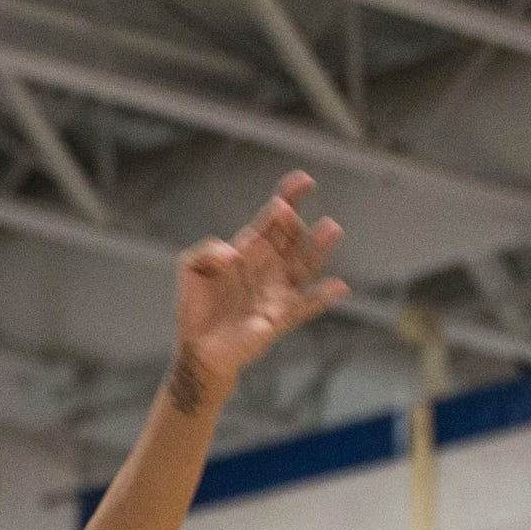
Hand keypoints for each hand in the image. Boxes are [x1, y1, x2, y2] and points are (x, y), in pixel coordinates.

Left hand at [175, 170, 347, 396]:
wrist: (199, 349)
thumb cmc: (198, 308)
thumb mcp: (192, 269)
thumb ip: (205, 252)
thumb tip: (232, 253)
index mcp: (252, 250)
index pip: (274, 220)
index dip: (289, 198)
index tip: (303, 181)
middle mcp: (270, 267)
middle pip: (291, 238)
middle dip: (294, 222)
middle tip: (289, 212)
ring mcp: (278, 291)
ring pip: (305, 266)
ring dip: (318, 248)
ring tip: (330, 229)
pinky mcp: (280, 319)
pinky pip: (306, 306)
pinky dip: (322, 297)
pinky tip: (338, 286)